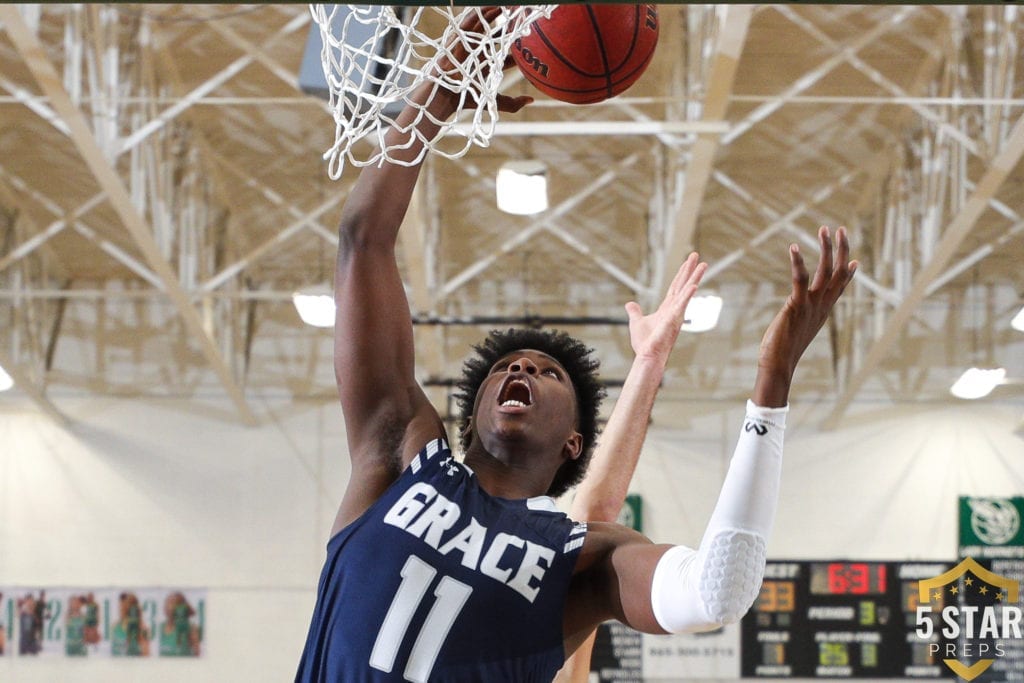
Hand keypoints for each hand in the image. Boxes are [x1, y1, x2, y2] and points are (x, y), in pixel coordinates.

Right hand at [434, 7, 532, 114]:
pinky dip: (481, 12)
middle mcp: (478, 51)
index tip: (528, 38)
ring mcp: (468, 43)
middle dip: (507, 24)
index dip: (516, 45)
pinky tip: (494, 5)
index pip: (504, 52)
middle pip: (495, 34)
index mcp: (485, 64)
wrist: (448, 95)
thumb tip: (532, 99)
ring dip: (495, 12)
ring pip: (484, 24)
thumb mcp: (495, 101)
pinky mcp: (459, 37)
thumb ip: (514, 103)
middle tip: (521, 15)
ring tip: (509, 5)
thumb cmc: (468, 98)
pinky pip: (471, 20)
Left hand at [625, 252, 706, 363]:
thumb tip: (630, 304)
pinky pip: (682, 305)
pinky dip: (687, 295)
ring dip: (695, 277)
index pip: (675, 287)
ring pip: (687, 292)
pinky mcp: (673, 320)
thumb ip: (635, 312)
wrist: (647, 356)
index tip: (688, 262)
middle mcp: (674, 309)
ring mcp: (676, 313)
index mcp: (667, 308)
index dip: (681, 274)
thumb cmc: (645, 343)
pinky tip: (693, 285)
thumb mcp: (637, 322)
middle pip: (683, 285)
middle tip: (696, 255)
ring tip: (703, 264)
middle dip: (690, 270)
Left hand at [753, 226, 856, 405]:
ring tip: (825, 229)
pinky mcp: (797, 305)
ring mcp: (812, 305)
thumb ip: (801, 320)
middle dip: (841, 250)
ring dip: (827, 248)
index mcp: (823, 312)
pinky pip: (801, 280)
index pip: (839, 288)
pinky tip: (794, 248)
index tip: (854, 260)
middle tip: (840, 229)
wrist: (778, 365)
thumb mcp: (797, 331)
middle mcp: (822, 306)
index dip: (848, 274)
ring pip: (826, 271)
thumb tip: (797, 315)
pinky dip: (798, 262)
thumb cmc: (781, 351)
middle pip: (838, 274)